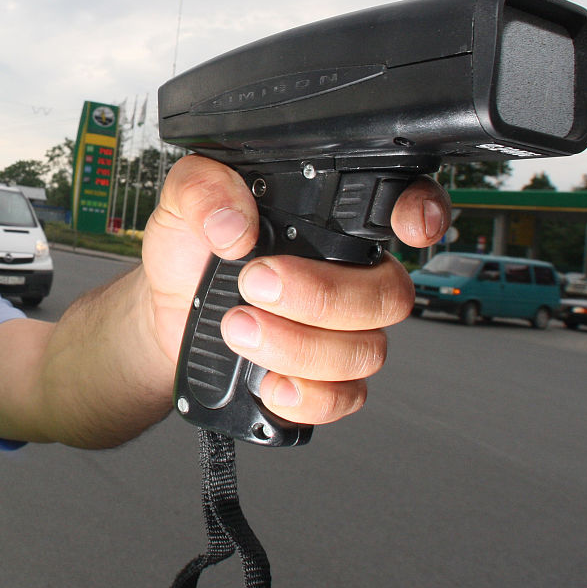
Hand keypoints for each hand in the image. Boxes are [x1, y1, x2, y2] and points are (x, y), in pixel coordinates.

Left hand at [142, 155, 448, 425]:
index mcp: (328, 223)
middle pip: (388, 295)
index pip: (402, 208)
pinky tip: (269, 382)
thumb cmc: (189, 249)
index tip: (408, 226)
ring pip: (366, 351)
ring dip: (300, 345)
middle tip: (256, 283)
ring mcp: (339, 333)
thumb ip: (204, 189)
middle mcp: (348, 278)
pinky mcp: (320, 381)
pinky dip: (309, 396)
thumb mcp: (183, 199)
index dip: (422, 214)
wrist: (164, 309)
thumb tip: (234, 225)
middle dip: (323, 295)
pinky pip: (344, 399)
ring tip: (238, 327)